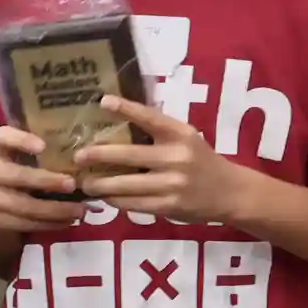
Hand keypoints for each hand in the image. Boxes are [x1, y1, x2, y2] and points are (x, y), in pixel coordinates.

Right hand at [0, 127, 86, 234]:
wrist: (5, 198)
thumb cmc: (29, 168)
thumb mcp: (36, 155)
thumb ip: (52, 152)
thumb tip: (88, 155)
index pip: (3, 136)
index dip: (20, 140)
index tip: (43, 147)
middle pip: (13, 175)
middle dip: (44, 181)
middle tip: (72, 184)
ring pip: (18, 204)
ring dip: (51, 209)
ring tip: (77, 211)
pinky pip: (19, 223)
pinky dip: (45, 224)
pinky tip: (65, 222)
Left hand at [71, 97, 246, 225]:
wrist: (230, 193)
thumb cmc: (202, 161)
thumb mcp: (188, 139)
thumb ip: (161, 133)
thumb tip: (119, 123)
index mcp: (182, 135)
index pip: (151, 118)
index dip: (127, 108)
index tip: (103, 101)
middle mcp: (177, 157)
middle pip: (130, 154)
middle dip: (99, 155)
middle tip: (78, 156)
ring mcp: (172, 184)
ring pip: (126, 184)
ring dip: (101, 184)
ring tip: (84, 183)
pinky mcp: (169, 206)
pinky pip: (134, 204)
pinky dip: (116, 201)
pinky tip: (105, 198)